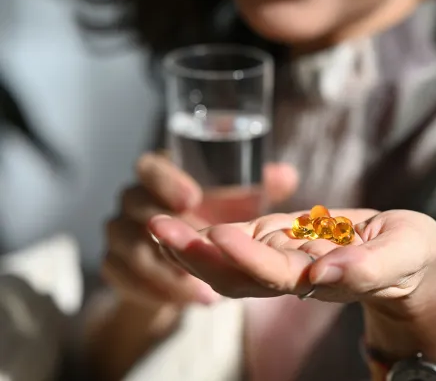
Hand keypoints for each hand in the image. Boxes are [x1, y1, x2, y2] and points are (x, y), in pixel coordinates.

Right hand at [102, 152, 298, 308]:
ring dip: (165, 271)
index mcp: (158, 173)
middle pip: (134, 207)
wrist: (179, 251)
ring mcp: (119, 234)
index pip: (149, 167)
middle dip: (165, 228)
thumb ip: (259, 184)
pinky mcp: (116, 266)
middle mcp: (132, 200)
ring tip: (205, 290)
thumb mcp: (235, 198)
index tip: (192, 198)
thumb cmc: (211, 212)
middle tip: (202, 245)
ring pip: (128, 249)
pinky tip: (189, 299)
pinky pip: (122, 279)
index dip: (165, 181)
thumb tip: (287, 176)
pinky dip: (154, 292)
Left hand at [147, 209, 435, 310]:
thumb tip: (326, 271)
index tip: (218, 235)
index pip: (278, 276)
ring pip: (227, 265)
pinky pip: (236, 245)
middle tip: (159, 227)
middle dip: (197, 255)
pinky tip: (177, 223)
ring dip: (190, 247)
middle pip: (237, 276)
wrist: (404, 259)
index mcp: (323, 278)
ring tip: (155, 223)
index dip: (248, 259)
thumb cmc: (411, 255)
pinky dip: (204, 238)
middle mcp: (294, 275)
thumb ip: (370, 267)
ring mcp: (282, 261)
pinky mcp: (278, 242)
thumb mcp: (407, 253)